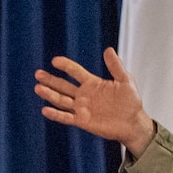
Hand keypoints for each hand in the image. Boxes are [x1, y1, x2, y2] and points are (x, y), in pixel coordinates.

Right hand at [35, 48, 155, 156]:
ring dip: (50, 94)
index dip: (66, 65)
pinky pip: (66, 117)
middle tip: (38, 73)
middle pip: (63, 85)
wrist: (134, 123)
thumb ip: (116, 66)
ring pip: (61, 100)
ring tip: (38, 88)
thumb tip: (108, 50)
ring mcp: (82, 108)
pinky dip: (56, 114)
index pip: (75, 71)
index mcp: (92, 83)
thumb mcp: (125, 81)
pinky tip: (45, 109)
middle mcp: (84, 95)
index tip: (55, 61)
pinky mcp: (82, 121)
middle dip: (51, 80)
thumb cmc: (131, 102)